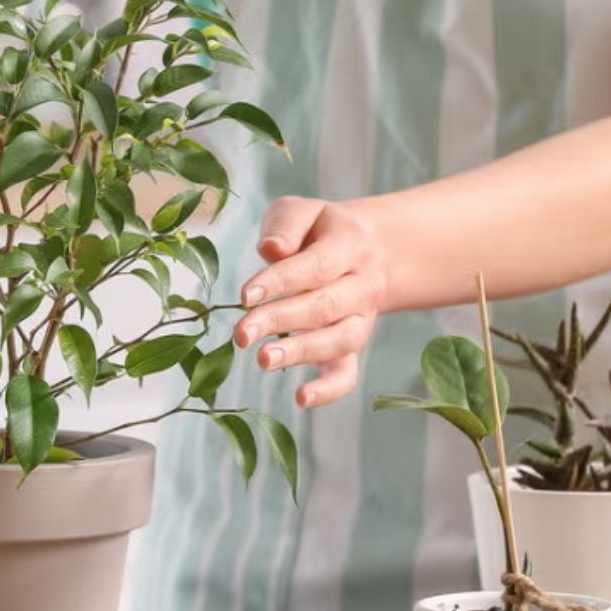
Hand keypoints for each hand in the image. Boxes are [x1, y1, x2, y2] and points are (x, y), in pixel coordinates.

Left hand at [234, 198, 388, 408]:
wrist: (368, 250)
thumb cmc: (320, 231)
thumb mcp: (306, 211)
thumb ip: (287, 224)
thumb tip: (270, 250)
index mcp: (350, 245)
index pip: (315, 267)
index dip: (280, 281)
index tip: (245, 295)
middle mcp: (362, 286)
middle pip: (324, 306)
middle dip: (280, 321)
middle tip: (242, 334)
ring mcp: (361, 320)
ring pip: (338, 341)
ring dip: (300, 353)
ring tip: (263, 360)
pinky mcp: (352, 346)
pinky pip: (348, 374)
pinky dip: (329, 390)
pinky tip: (301, 399)